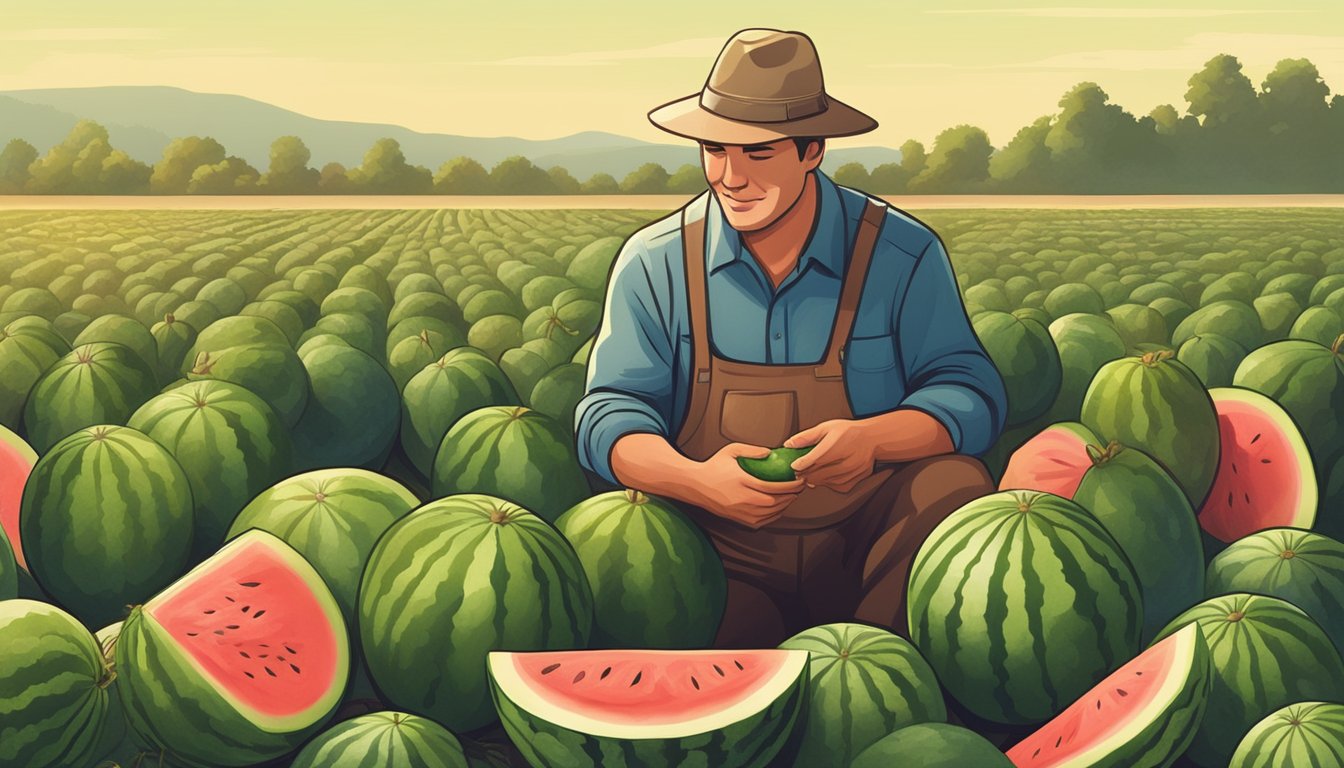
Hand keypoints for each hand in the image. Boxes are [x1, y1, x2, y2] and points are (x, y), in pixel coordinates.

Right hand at [685, 443, 804, 529]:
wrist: (696, 485)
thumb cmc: (713, 467)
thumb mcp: (731, 451)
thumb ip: (751, 451)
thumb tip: (770, 453)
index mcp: (741, 481)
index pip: (772, 486)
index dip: (790, 485)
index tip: (798, 480)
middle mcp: (741, 499)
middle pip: (774, 502)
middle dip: (791, 496)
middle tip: (799, 488)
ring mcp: (740, 511)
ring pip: (769, 513)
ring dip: (785, 505)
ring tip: (791, 496)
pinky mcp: (738, 518)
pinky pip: (762, 521)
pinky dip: (774, 515)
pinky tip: (779, 508)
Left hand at [785, 419, 878, 492]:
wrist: (872, 440)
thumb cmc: (849, 432)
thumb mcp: (826, 428)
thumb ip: (806, 437)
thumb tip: (789, 444)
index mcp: (836, 445)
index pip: (814, 459)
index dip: (800, 464)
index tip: (794, 465)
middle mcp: (845, 461)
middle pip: (817, 473)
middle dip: (804, 473)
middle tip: (799, 469)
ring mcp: (850, 473)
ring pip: (824, 482)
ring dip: (814, 478)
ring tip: (811, 471)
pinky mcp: (852, 482)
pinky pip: (833, 486)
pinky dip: (826, 482)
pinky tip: (825, 474)